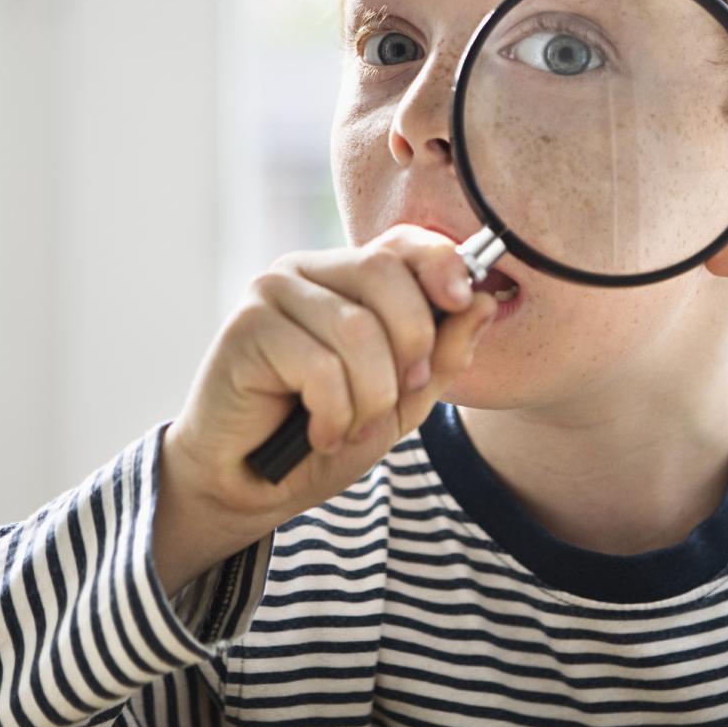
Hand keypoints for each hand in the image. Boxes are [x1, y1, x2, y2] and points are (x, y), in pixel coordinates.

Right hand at [151, 225, 497, 594]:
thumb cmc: (326, 434)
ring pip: (357, 329)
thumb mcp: (404, 399)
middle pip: (386, 274)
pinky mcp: (246, 328)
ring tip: (353, 428)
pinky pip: (320, 365)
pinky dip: (334, 414)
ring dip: (371, 397)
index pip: (404, 242)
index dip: (441, 263)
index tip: (462, 301)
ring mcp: (272, 293)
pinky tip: (320, 434)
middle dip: (412, 345)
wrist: (252, 485)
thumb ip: (443, 353)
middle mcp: (309, 270)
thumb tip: (482, 302)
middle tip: (401, 395)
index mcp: (349, 276)